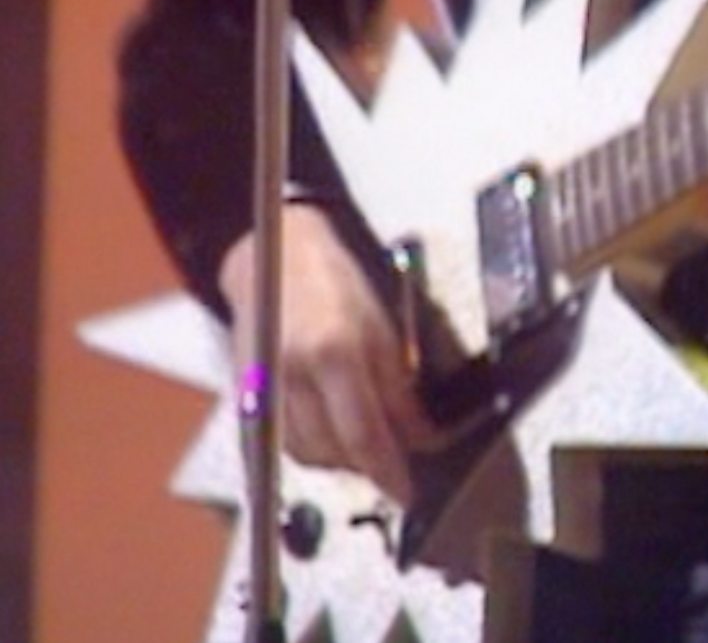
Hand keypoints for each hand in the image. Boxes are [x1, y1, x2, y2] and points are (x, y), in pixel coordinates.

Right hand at [220, 205, 435, 503]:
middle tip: (395, 468)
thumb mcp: (382, 328)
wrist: (274, 258)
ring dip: (341, 461)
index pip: (366, 435)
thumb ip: (398, 390)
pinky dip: (312, 450)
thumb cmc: (336, 285)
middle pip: (335, 452)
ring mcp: (264, 387)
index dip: (391, 470)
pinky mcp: (245, 395)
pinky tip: (331, 438)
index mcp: (335, 352)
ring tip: (364, 446)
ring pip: (307, 455)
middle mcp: (294, 374)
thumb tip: (421, 438)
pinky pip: (280, 444)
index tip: (410, 490)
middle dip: (370, 467)